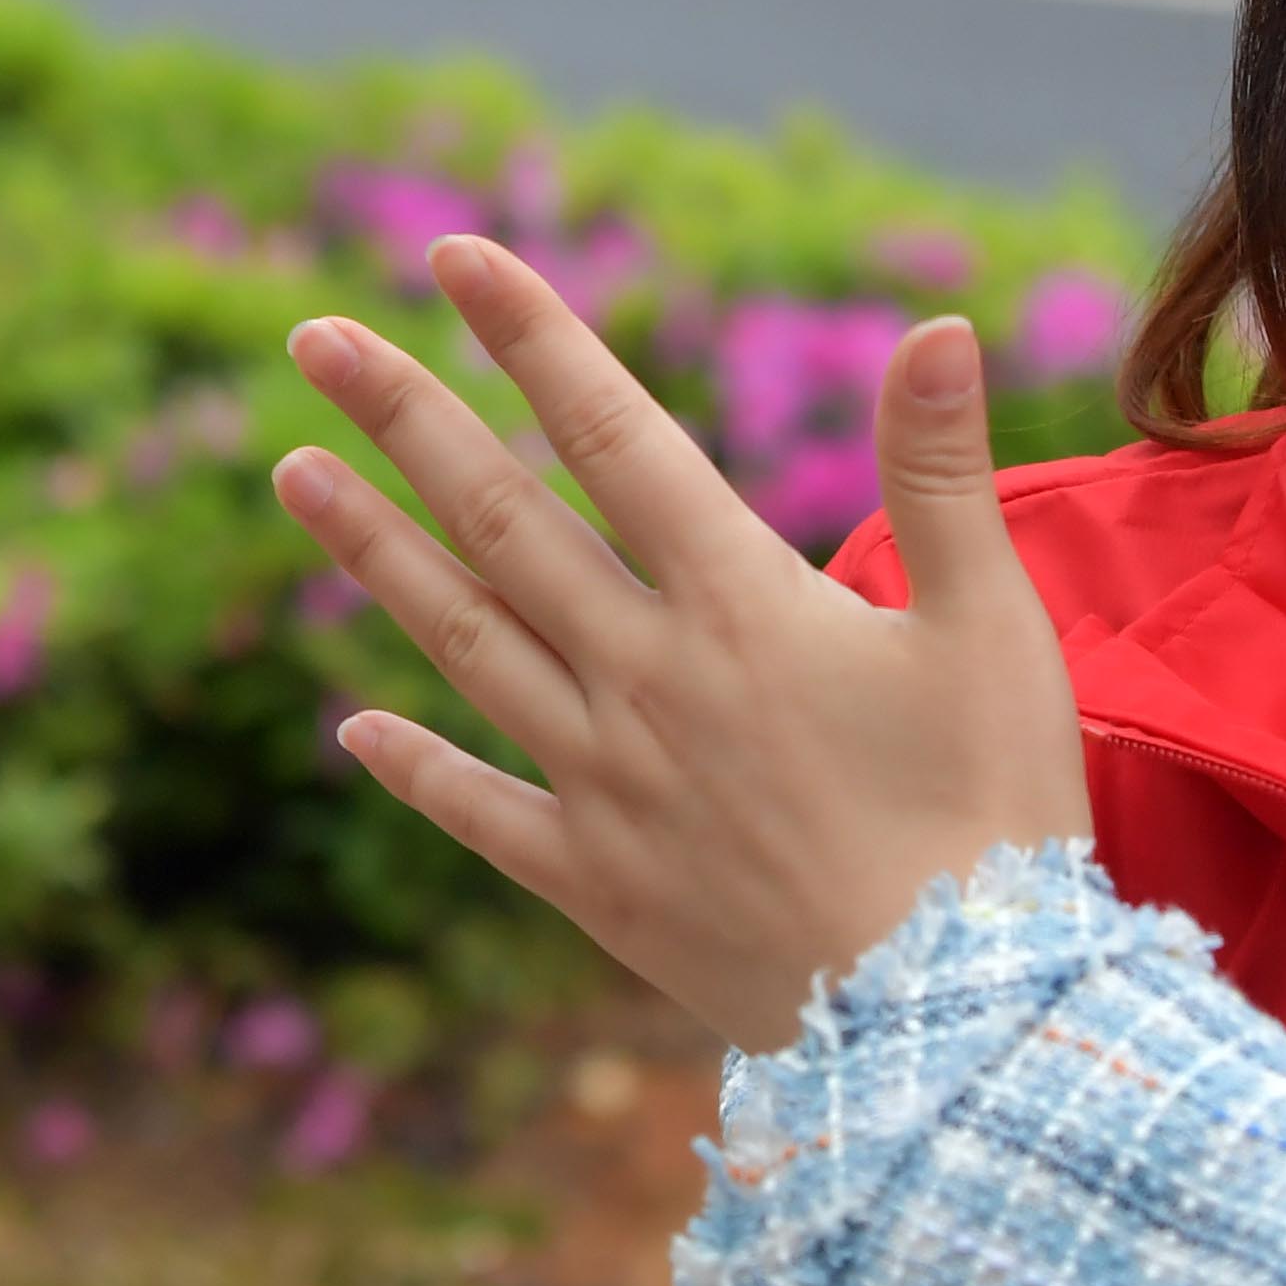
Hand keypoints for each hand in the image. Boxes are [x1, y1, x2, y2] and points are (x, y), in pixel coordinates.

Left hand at [269, 234, 1091, 1055]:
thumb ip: (944, 474)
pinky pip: (484, 812)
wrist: (953, 1028)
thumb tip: (937, 325)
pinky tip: (352, 730)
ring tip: (291, 473)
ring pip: (464, 643)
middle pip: (502, 521)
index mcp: (742, 606)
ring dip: (373, 553)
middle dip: (405, 417)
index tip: (452, 256)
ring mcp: (608, 785)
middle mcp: (648, 680)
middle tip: (312, 337)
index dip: (531, 337)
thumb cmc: (995, 821)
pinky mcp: (598, 886)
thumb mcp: (993, 630)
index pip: (614, 435)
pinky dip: (417, 768)